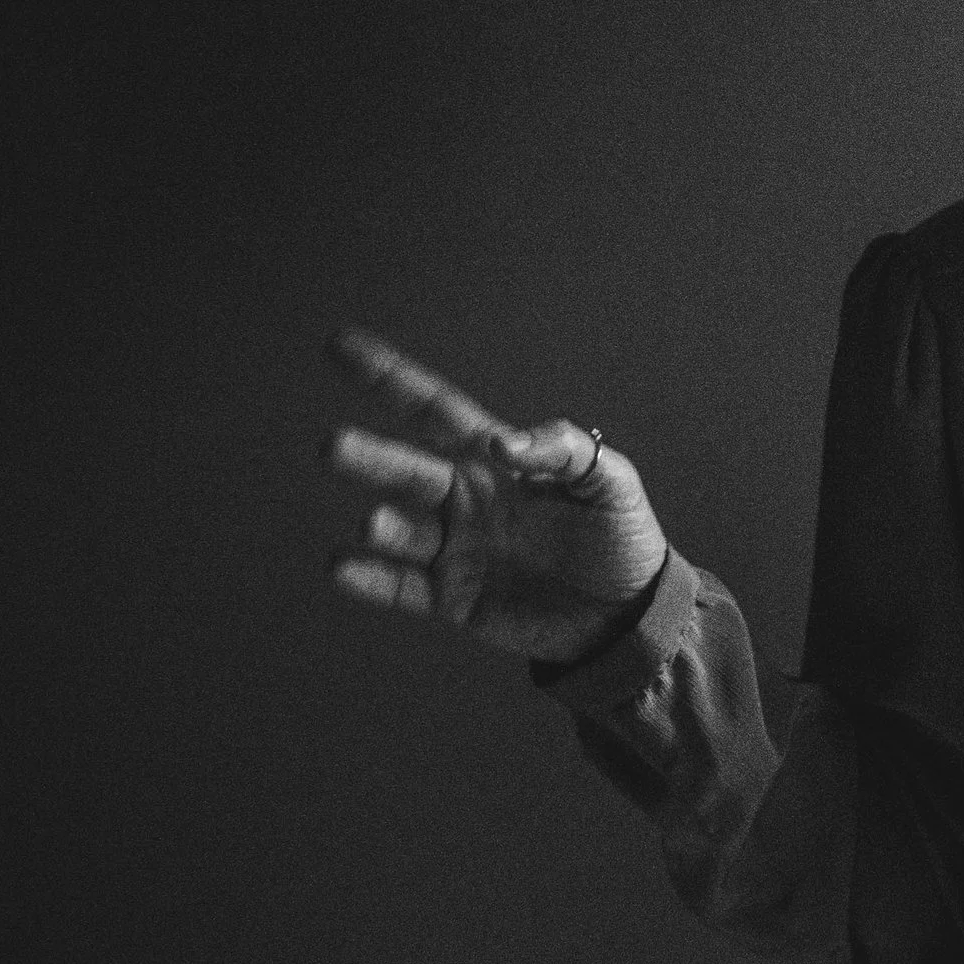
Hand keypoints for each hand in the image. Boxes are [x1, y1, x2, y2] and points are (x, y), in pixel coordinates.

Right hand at [322, 326, 670, 666]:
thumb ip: (561, 450)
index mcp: (496, 462)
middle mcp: (465, 500)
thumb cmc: (622, 538)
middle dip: (371, 457)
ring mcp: (456, 549)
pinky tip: (343, 567)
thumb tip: (499, 443)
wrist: (631, 615)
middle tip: (333, 446)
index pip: (433, 410)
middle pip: (407, 471)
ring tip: (375, 523)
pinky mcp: (454, 599)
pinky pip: (403, 588)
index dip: (389, 378)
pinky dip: (372, 579)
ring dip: (383, 525)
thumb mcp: (609, 481)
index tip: (341, 348)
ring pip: (403, 530)